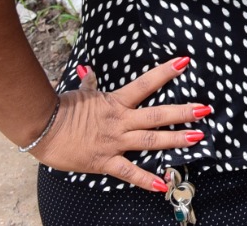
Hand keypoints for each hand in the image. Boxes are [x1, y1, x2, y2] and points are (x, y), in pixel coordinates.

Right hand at [30, 58, 208, 191]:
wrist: (41, 128)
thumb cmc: (60, 109)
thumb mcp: (80, 93)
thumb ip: (91, 84)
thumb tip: (91, 72)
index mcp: (116, 102)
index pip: (145, 83)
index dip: (165, 72)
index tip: (185, 62)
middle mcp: (120, 121)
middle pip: (157, 115)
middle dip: (183, 112)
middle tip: (205, 109)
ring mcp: (114, 142)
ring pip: (150, 140)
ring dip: (175, 140)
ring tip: (198, 137)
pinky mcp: (105, 161)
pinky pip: (128, 172)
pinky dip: (144, 179)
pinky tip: (161, 185)